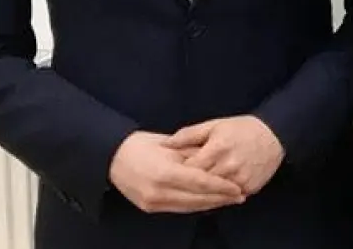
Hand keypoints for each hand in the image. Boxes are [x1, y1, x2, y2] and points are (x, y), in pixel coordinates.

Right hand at [107, 131, 244, 212]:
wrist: (112, 157)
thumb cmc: (142, 145)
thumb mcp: (171, 144)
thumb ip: (194, 154)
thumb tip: (218, 162)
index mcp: (164, 173)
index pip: (200, 183)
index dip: (221, 186)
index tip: (237, 187)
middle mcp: (158, 191)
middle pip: (197, 199)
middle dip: (220, 198)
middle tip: (240, 195)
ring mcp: (153, 202)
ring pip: (189, 207)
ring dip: (211, 204)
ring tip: (228, 200)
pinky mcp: (149, 208)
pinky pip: (179, 209)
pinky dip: (196, 206)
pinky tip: (209, 201)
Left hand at [162, 115, 284, 195]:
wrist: (274, 135)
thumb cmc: (241, 129)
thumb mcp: (214, 126)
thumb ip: (189, 135)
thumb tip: (165, 144)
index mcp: (217, 149)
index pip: (189, 169)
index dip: (179, 171)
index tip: (174, 171)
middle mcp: (229, 166)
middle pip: (200, 184)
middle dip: (189, 183)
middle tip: (180, 182)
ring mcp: (240, 179)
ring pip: (213, 193)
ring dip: (205, 192)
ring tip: (197, 188)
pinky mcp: (250, 187)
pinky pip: (228, 197)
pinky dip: (220, 195)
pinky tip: (215, 191)